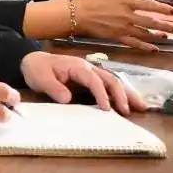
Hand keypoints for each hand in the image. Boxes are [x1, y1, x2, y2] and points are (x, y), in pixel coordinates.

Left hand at [19, 52, 144, 113]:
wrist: (32, 61)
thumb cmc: (37, 69)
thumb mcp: (40, 78)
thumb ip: (53, 88)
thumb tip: (68, 100)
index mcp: (77, 66)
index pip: (94, 80)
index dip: (102, 94)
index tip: (107, 109)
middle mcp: (89, 68)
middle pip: (111, 79)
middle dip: (121, 95)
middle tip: (128, 111)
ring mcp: (92, 73)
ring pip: (114, 81)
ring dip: (127, 94)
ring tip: (141, 108)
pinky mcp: (91, 79)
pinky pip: (109, 85)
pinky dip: (121, 94)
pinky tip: (129, 104)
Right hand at [73, 0, 172, 50]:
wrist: (78, 15)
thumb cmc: (94, 1)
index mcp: (127, 2)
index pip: (149, 5)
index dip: (162, 8)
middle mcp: (127, 15)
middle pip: (150, 21)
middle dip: (164, 25)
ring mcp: (123, 27)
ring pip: (144, 32)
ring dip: (157, 35)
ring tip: (167, 36)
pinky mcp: (117, 37)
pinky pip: (134, 43)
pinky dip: (145, 47)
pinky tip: (154, 49)